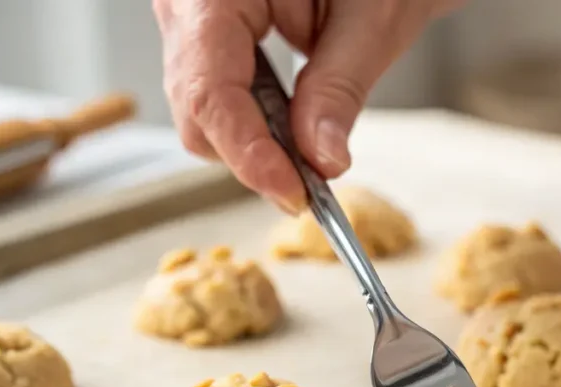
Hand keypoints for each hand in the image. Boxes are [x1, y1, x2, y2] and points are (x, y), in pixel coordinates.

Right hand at [153, 0, 460, 211]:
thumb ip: (338, 89)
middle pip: (197, 105)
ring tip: (311, 150)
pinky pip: (219, 95)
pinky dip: (258, 123)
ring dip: (258, 142)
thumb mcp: (372, 19)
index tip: (293, 192)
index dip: (247, 150)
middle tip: (311, 186)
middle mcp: (188, 1)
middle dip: (253, 154)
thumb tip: (319, 162)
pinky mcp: (210, 37)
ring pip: (203, 109)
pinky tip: (296, 128)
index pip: (208, 85)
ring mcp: (192, 19)